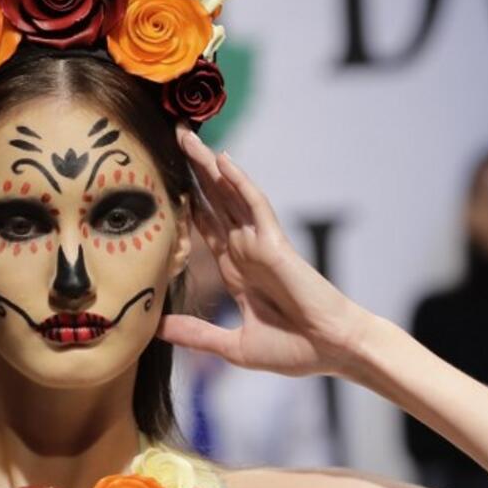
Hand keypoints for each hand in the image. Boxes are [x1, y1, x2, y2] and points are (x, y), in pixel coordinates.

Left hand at [157, 127, 373, 377]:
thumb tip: (154, 330)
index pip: (204, 227)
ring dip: (208, 166)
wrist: (333, 351)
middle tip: (169, 137)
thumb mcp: (233, 345)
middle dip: (192, 171)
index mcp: (235, 270)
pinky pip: (256, 207)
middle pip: (212, 201)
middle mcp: (245, 250)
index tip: (160, 181)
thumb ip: (195, 334)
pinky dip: (240, 183)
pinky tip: (222, 162)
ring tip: (186, 136)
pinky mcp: (276, 244)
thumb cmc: (295, 349)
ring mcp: (260, 244)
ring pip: (229, 195)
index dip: (185, 202)